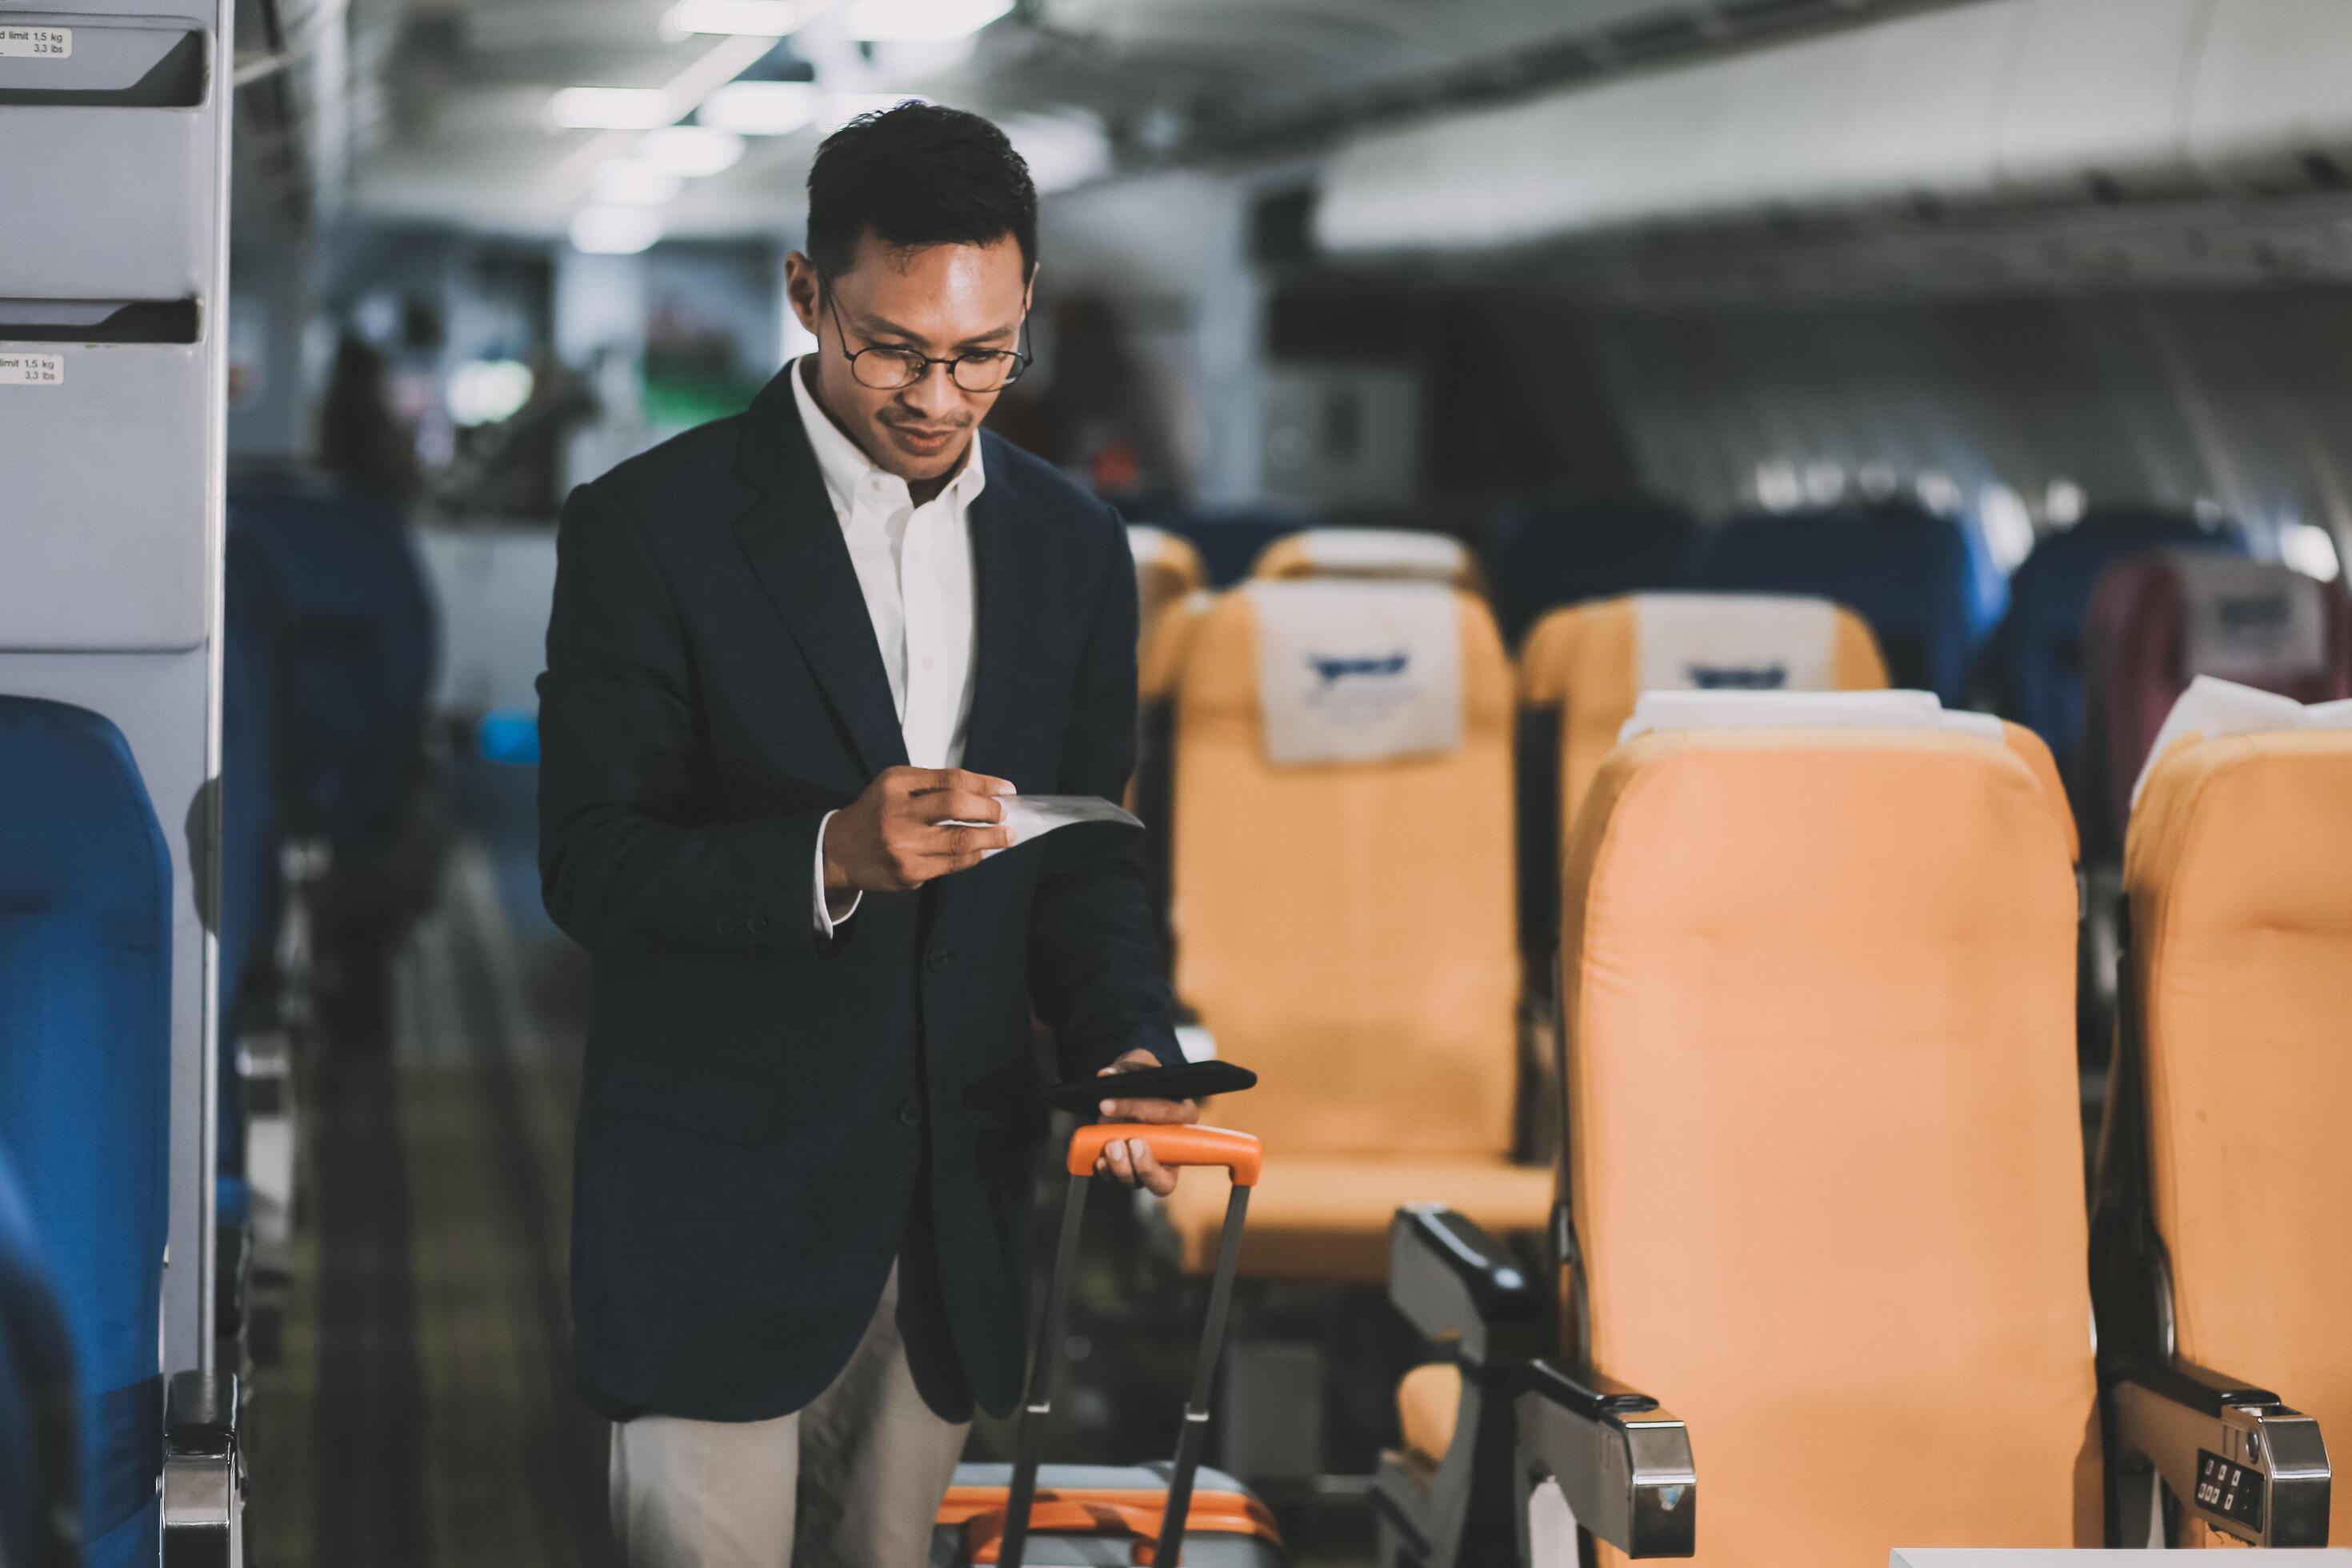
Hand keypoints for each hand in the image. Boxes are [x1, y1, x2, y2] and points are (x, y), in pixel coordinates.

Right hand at [822, 767, 1014, 903]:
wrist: (839, 850)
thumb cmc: (878, 812)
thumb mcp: (896, 786)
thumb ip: (935, 786)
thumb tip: (987, 794)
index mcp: (895, 784)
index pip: (950, 780)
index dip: (984, 784)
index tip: (1007, 789)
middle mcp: (897, 813)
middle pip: (956, 806)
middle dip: (990, 810)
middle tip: (1005, 814)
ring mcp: (902, 846)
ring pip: (959, 841)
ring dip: (990, 838)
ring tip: (1007, 836)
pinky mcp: (907, 873)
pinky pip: (951, 865)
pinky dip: (972, 856)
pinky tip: (981, 851)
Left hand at [1090, 1047, 1200, 1196]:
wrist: (1132, 1092)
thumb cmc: (1143, 1079)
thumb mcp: (1139, 1064)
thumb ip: (1127, 1067)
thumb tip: (1107, 1076)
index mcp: (1184, 1114)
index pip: (1167, 1113)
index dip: (1137, 1109)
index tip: (1106, 1104)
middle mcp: (1175, 1146)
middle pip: (1166, 1171)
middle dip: (1142, 1163)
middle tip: (1115, 1143)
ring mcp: (1154, 1163)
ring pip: (1143, 1181)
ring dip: (1121, 1167)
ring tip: (1108, 1147)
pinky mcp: (1134, 1170)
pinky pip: (1123, 1179)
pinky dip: (1109, 1172)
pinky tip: (1099, 1160)